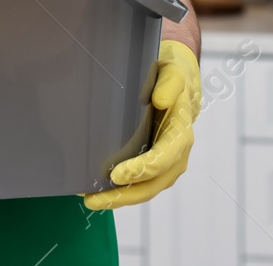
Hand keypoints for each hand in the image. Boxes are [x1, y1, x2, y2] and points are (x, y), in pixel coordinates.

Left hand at [84, 41, 200, 209]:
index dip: (141, 169)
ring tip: (90, 200)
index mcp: (181, 133)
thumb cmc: (172, 77)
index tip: (116, 174)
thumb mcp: (173, 73)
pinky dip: (121, 192)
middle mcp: (177, 154)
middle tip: (93, 200)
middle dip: (124, 195)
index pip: (163, 158)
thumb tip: (160, 100)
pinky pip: (141, 184)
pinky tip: (98, 191)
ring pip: (146, 189)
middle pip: (153, 184)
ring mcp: (167, 163)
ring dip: (120, 198)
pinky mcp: (155, 165)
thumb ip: (170, 84)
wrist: (177, 81)